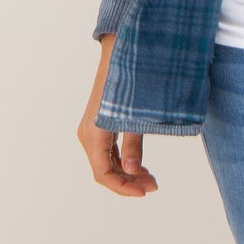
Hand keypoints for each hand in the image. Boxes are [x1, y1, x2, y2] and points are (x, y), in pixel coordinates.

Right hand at [78, 35, 159, 194]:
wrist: (121, 51)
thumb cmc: (130, 80)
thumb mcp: (135, 115)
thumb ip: (133, 144)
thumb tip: (132, 171)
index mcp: (93, 134)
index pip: (104, 174)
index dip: (123, 187)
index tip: (146, 192)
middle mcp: (88, 134)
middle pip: (106, 171)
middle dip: (129, 182)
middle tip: (155, 184)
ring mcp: (93, 130)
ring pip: (107, 163)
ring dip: (127, 174)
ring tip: (151, 178)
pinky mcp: (100, 126)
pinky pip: (109, 152)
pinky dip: (124, 162)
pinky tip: (141, 166)